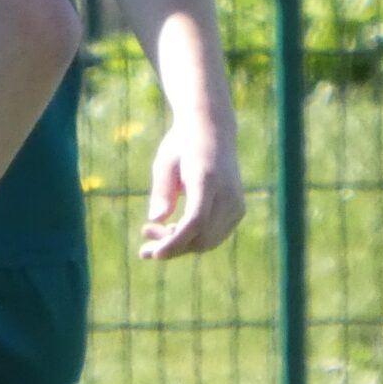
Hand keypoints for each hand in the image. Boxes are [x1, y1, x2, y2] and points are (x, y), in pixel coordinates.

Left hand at [139, 115, 244, 259]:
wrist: (213, 129)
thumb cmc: (182, 144)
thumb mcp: (165, 161)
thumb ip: (162, 190)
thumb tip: (156, 219)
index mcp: (207, 179)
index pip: (195, 221)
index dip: (176, 241)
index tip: (155, 254)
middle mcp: (228, 193)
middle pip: (201, 236)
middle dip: (172, 246)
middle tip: (144, 244)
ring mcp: (237, 203)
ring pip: (209, 241)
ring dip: (181, 245)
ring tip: (153, 234)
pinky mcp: (238, 210)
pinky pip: (215, 235)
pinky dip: (194, 239)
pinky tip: (173, 229)